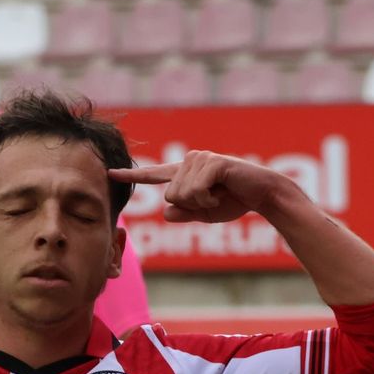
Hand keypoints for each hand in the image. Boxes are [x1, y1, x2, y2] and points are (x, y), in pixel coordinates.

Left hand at [110, 151, 290, 223]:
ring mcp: (200, 159)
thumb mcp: (204, 214)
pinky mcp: (212, 162)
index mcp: (184, 173)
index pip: (154, 176)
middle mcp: (189, 161)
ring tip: (221, 193)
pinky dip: (209, 199)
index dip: (131, 175)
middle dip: (192, 206)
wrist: (263, 195)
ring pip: (180, 195)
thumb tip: (166, 213)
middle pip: (169, 196)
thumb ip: (184, 214)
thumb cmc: (235, 202)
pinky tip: (224, 190)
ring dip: (203, 202)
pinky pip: (195, 191)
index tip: (110, 173)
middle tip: (214, 199)